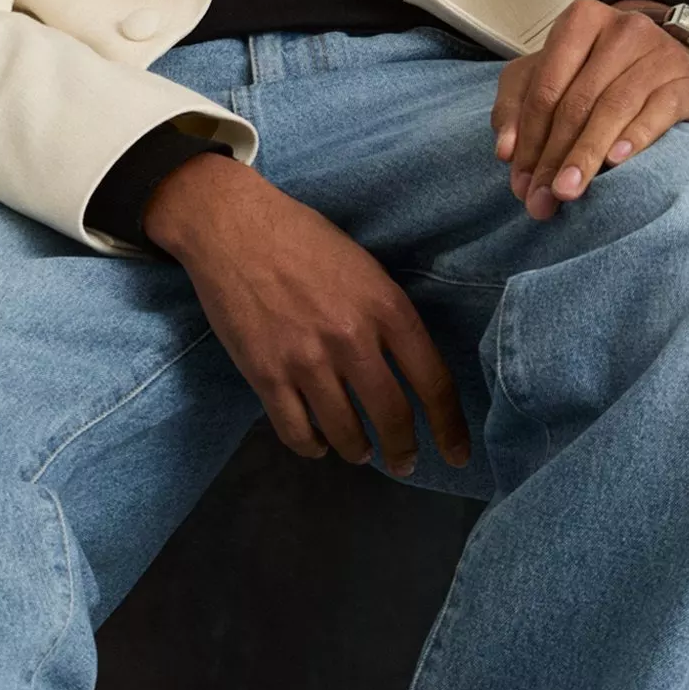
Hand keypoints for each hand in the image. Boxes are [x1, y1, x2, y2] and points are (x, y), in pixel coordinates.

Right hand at [141, 153, 472, 475]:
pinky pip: (297, 432)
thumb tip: (408, 370)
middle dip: (404, 451)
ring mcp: (307, 361)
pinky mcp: (266, 375)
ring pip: (346, 434)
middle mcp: (352, 340)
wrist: (232, 227)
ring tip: (359, 451)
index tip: (456, 455)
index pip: (433, 382)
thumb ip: (389, 318)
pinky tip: (319, 442)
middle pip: (393, 417)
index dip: (450, 427)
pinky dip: (313, 446)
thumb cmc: (304, 240)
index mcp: (386, 308)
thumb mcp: (366, 270)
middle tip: (404, 462)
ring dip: (358, 451)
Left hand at [493, 0, 688, 220]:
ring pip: (614, 107)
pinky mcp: (688, 78)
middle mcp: (622, 28)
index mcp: (581, 21)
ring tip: (569, 190)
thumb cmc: (606, 74)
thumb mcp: (552, 77)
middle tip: (543, 198)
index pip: (545, 87)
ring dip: (586, 154)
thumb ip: (517, 107)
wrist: (677, 66)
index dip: (529, 139)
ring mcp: (659, 51)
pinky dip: (635, 137)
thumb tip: (506, 151)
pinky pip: (659, 110)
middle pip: (577, 101)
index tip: (521, 182)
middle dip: (554, 156)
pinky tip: (616, 161)